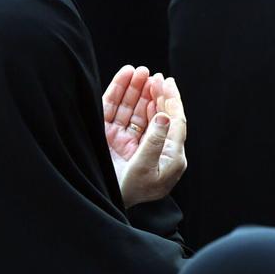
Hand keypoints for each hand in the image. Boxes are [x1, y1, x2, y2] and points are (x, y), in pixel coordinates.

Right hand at [102, 67, 187, 206]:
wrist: (101, 202)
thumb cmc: (130, 192)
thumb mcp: (147, 169)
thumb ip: (155, 142)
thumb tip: (163, 115)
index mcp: (168, 154)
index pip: (174, 122)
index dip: (171, 100)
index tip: (168, 82)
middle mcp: (150, 144)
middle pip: (154, 111)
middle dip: (155, 92)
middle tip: (153, 75)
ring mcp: (128, 139)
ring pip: (135, 108)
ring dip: (138, 90)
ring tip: (140, 71)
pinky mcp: (110, 137)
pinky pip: (116, 110)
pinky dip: (120, 93)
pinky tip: (126, 76)